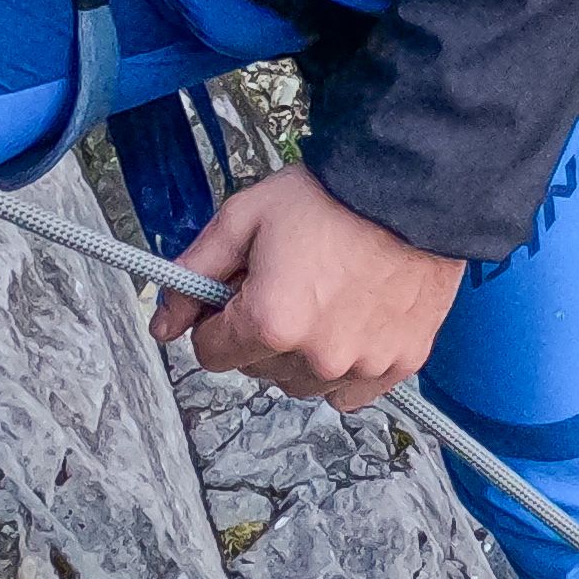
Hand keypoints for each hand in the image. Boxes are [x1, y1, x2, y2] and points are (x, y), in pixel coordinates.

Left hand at [157, 162, 458, 408]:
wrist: (415, 187)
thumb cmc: (334, 197)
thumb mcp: (245, 217)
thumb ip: (195, 273)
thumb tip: (163, 324)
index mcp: (270, 321)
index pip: (210, 353)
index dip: (217, 318)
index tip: (237, 294)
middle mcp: (315, 355)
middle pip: (257, 369)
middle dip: (261, 331)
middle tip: (289, 281)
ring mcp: (361, 365)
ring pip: (302, 383)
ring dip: (302, 353)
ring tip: (327, 297)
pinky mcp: (400, 364)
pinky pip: (351, 392)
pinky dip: (346, 367)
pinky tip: (354, 321)